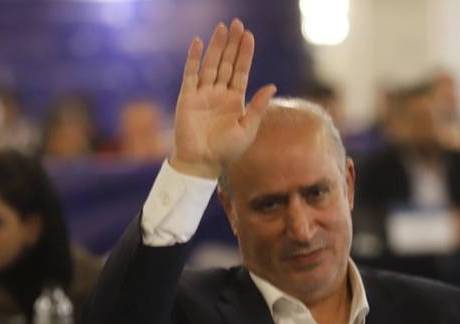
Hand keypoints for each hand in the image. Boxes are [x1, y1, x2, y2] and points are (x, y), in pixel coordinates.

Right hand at [170, 18, 276, 179]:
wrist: (202, 163)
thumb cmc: (227, 151)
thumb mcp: (248, 129)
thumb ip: (258, 107)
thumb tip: (272, 86)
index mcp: (235, 101)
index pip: (241, 72)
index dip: (245, 54)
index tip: (249, 36)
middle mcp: (219, 94)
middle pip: (226, 63)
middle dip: (232, 44)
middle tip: (237, 24)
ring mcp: (203, 94)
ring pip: (210, 64)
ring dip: (216, 46)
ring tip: (222, 27)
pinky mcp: (187, 98)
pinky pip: (190, 74)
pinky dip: (193, 58)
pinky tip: (198, 42)